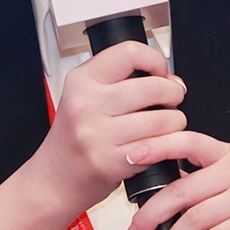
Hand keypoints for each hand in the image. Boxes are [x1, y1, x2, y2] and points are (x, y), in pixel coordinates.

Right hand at [31, 39, 187, 227]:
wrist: (53, 177)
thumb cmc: (73, 137)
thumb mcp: (83, 97)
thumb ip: (117, 81)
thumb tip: (167, 77)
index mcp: (81, 80)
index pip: (129, 52)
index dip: (155, 60)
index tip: (161, 72)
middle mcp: (87, 104)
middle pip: (153, 86)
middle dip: (174, 93)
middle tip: (172, 99)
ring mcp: (97, 134)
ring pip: (161, 119)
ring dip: (175, 122)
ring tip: (168, 125)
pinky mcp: (110, 162)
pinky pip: (156, 147)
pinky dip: (166, 146)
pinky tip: (158, 145)